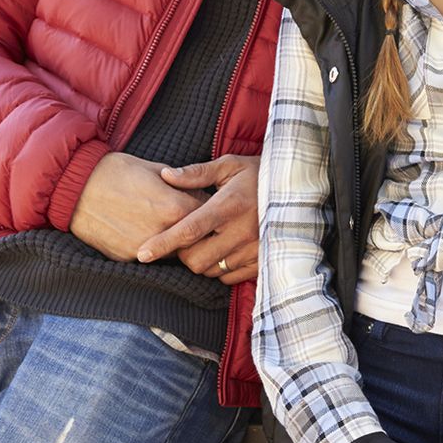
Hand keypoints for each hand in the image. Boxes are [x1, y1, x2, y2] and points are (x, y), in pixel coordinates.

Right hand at [67, 151, 200, 262]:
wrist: (74, 185)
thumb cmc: (116, 171)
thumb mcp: (156, 169)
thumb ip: (184, 186)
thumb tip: (202, 196)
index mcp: (175, 207)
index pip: (209, 217)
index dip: (211, 211)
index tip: (210, 208)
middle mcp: (163, 232)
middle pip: (194, 241)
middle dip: (197, 232)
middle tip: (193, 221)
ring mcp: (143, 249)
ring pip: (172, 253)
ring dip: (175, 243)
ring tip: (166, 226)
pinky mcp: (126, 257)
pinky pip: (148, 256)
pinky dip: (152, 247)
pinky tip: (143, 230)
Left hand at [134, 154, 260, 284]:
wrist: (299, 188)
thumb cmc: (259, 174)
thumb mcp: (229, 166)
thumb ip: (196, 173)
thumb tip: (166, 175)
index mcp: (229, 205)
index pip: (188, 230)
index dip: (163, 243)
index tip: (142, 253)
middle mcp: (242, 231)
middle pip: (196, 259)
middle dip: (183, 254)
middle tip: (184, 240)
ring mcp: (254, 248)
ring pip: (212, 270)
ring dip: (202, 261)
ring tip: (207, 242)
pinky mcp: (263, 260)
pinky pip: (231, 277)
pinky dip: (220, 269)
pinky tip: (223, 251)